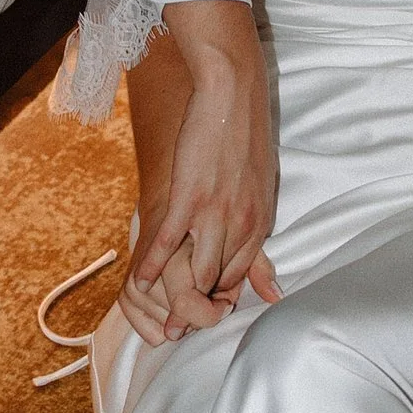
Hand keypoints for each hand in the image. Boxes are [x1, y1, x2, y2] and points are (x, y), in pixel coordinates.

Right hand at [120, 4, 281, 348]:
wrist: (233, 92)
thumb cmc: (246, 138)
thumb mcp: (263, 189)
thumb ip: (259, 229)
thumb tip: (272, 282)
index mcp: (261, 222)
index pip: (240, 279)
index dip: (218, 295)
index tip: (202, 305)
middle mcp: (243, 224)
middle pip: (217, 283)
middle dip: (197, 305)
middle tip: (176, 321)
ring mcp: (215, 213)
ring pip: (196, 273)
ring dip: (174, 294)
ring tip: (157, 308)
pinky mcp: (188, 198)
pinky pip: (168, 242)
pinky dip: (152, 264)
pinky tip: (140, 278)